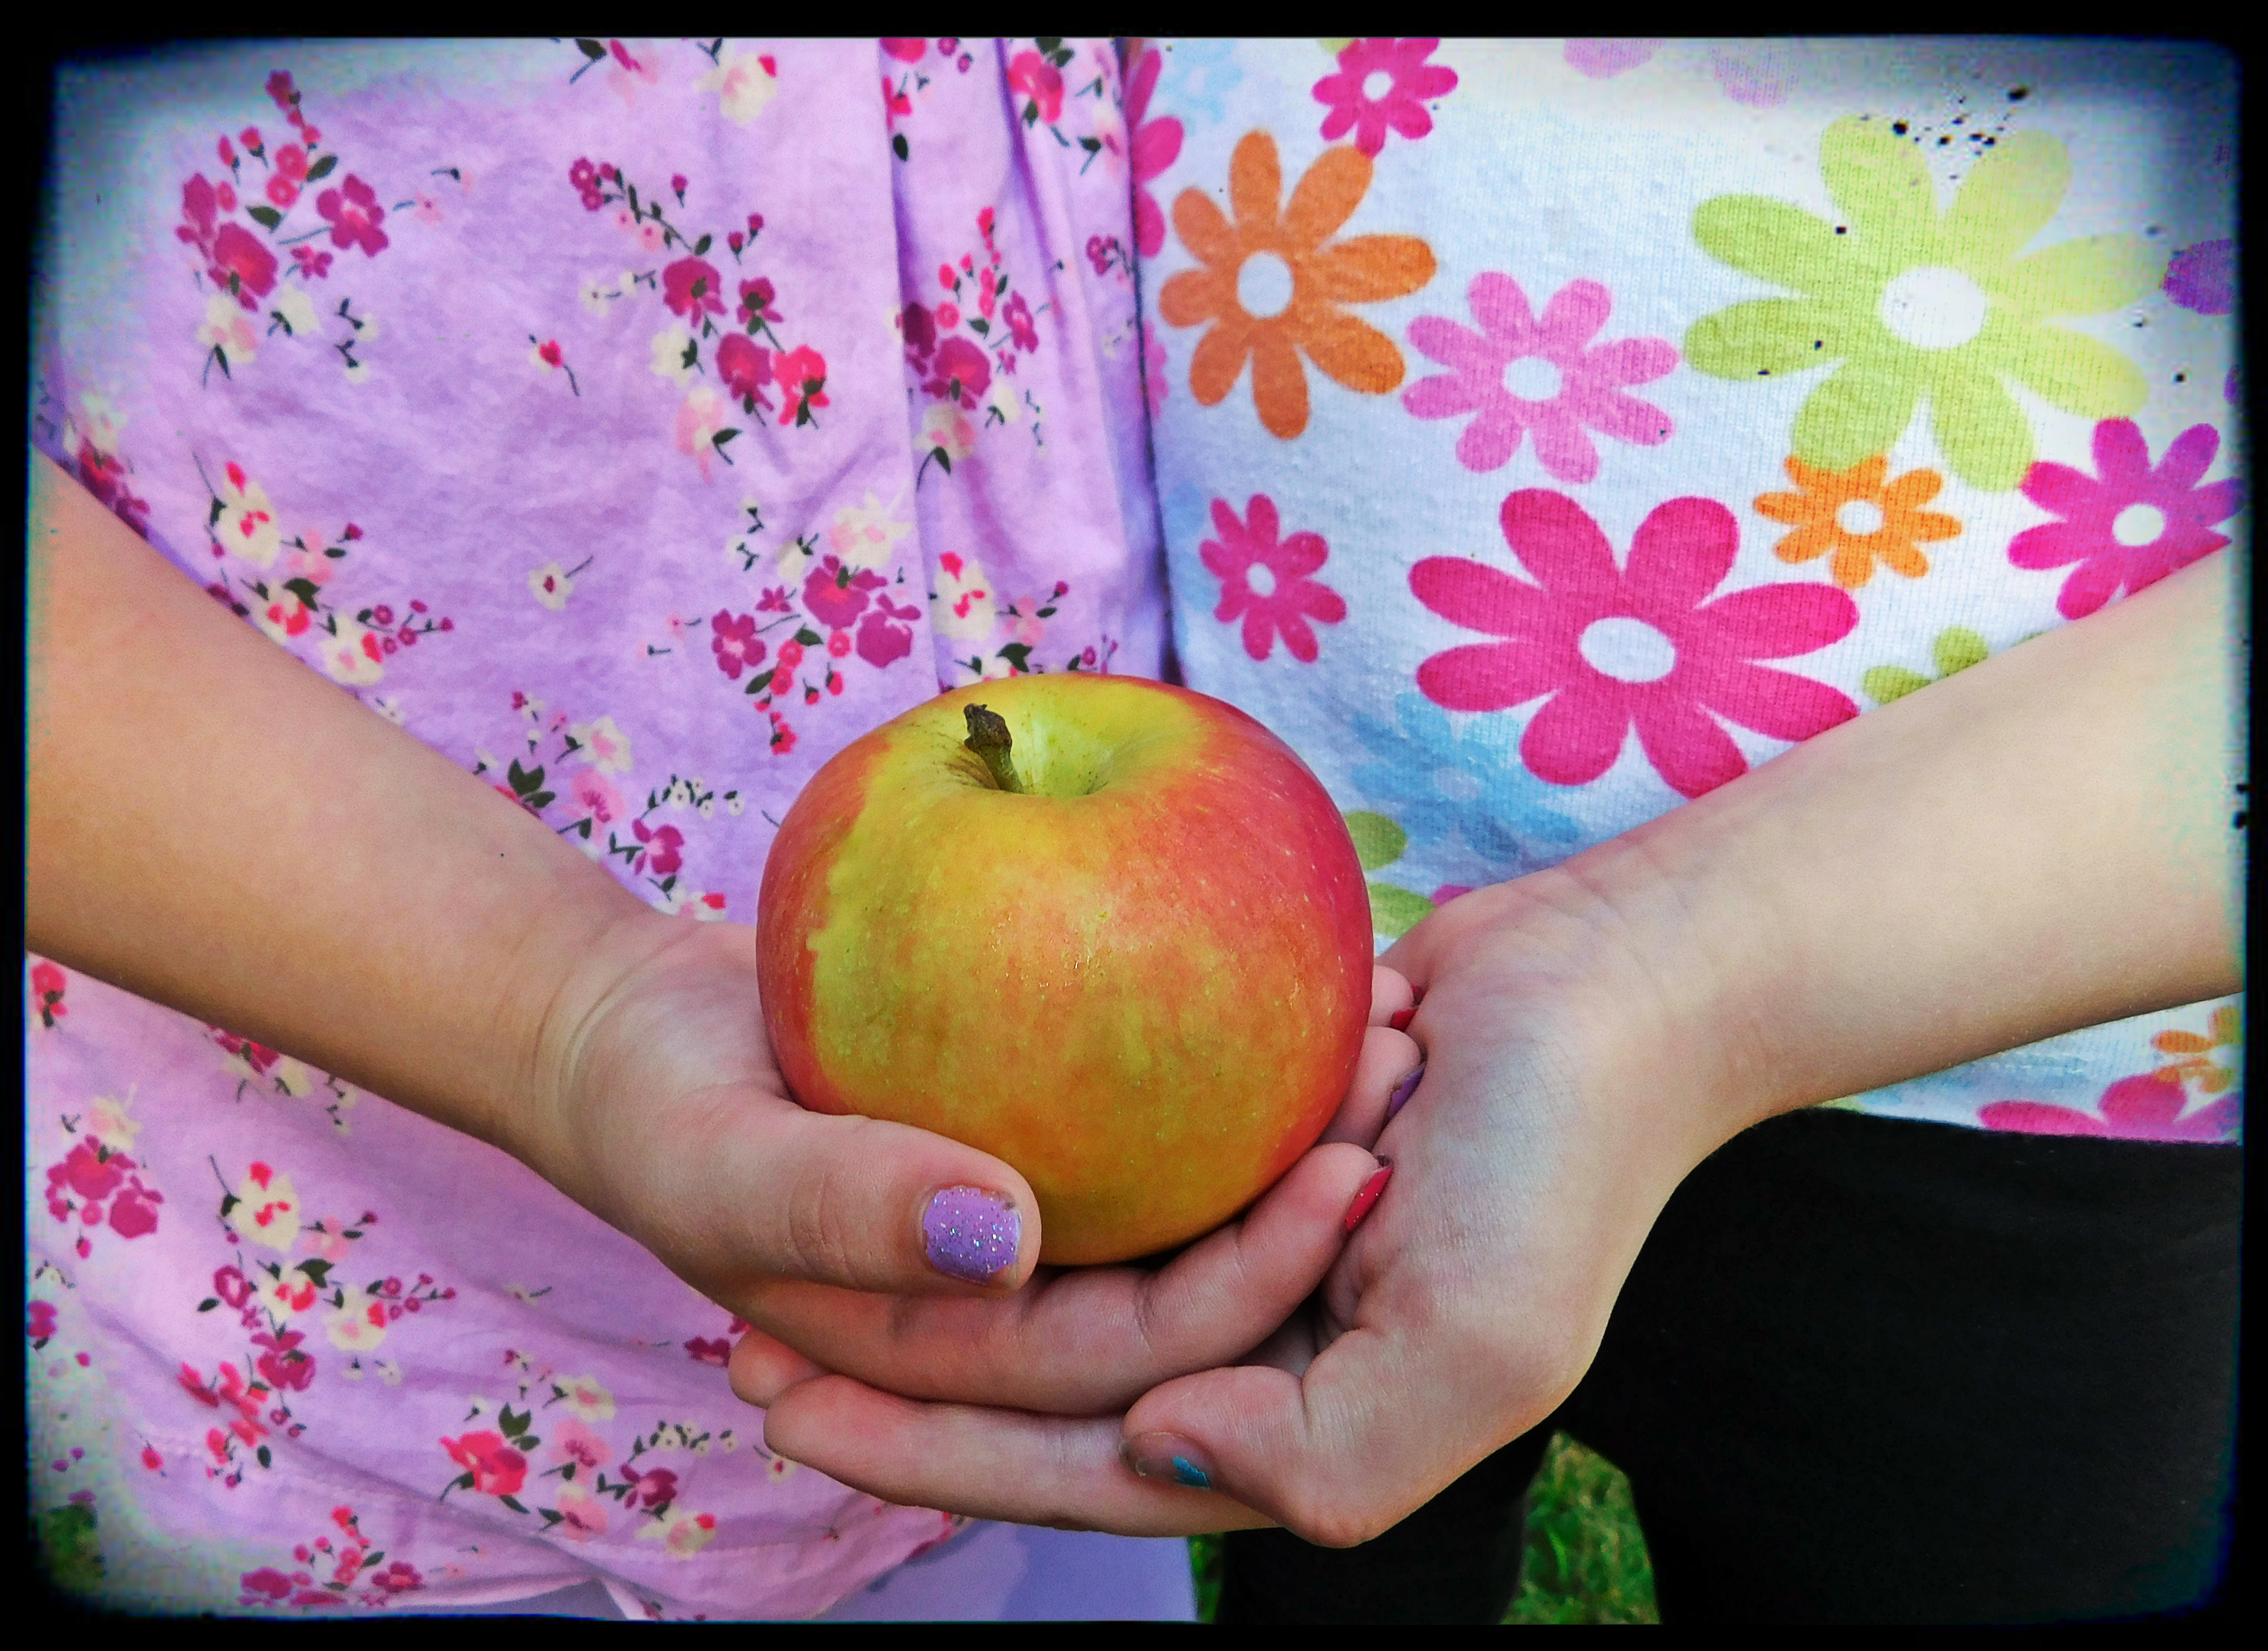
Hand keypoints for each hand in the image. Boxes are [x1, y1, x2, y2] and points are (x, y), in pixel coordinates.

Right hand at [530, 913, 1415, 1434]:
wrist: (633, 1029)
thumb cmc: (652, 1105)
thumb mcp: (718, 1162)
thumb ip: (843, 1208)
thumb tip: (1007, 1236)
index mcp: (955, 1371)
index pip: (1134, 1360)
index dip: (1249, 1285)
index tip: (1347, 1175)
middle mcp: (1011, 1319)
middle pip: (1197, 1302)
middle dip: (1311, 1225)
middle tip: (1403, 1093)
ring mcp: (1027, 1232)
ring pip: (1188, 1215)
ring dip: (1287, 1148)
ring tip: (1391, 1045)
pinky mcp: (1034, 1142)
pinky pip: (1148, 1124)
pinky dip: (1221, 1073)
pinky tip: (1308, 995)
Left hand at [734, 870, 1697, 1537]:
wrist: (1621, 985)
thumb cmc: (1563, 1161)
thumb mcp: (1484, 1343)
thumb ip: (1329, 1457)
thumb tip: (1152, 1456)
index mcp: (1300, 1421)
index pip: (1080, 1465)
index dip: (933, 1460)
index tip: (786, 1406)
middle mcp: (1261, 1347)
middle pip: (1045, 1384)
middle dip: (898, 1375)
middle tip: (745, 1333)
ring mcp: (1246, 1244)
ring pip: (1060, 1284)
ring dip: (936, 1274)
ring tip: (796, 1243)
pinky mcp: (1239, 1144)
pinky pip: (1104, 1176)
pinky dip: (1010, 1172)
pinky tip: (908, 1135)